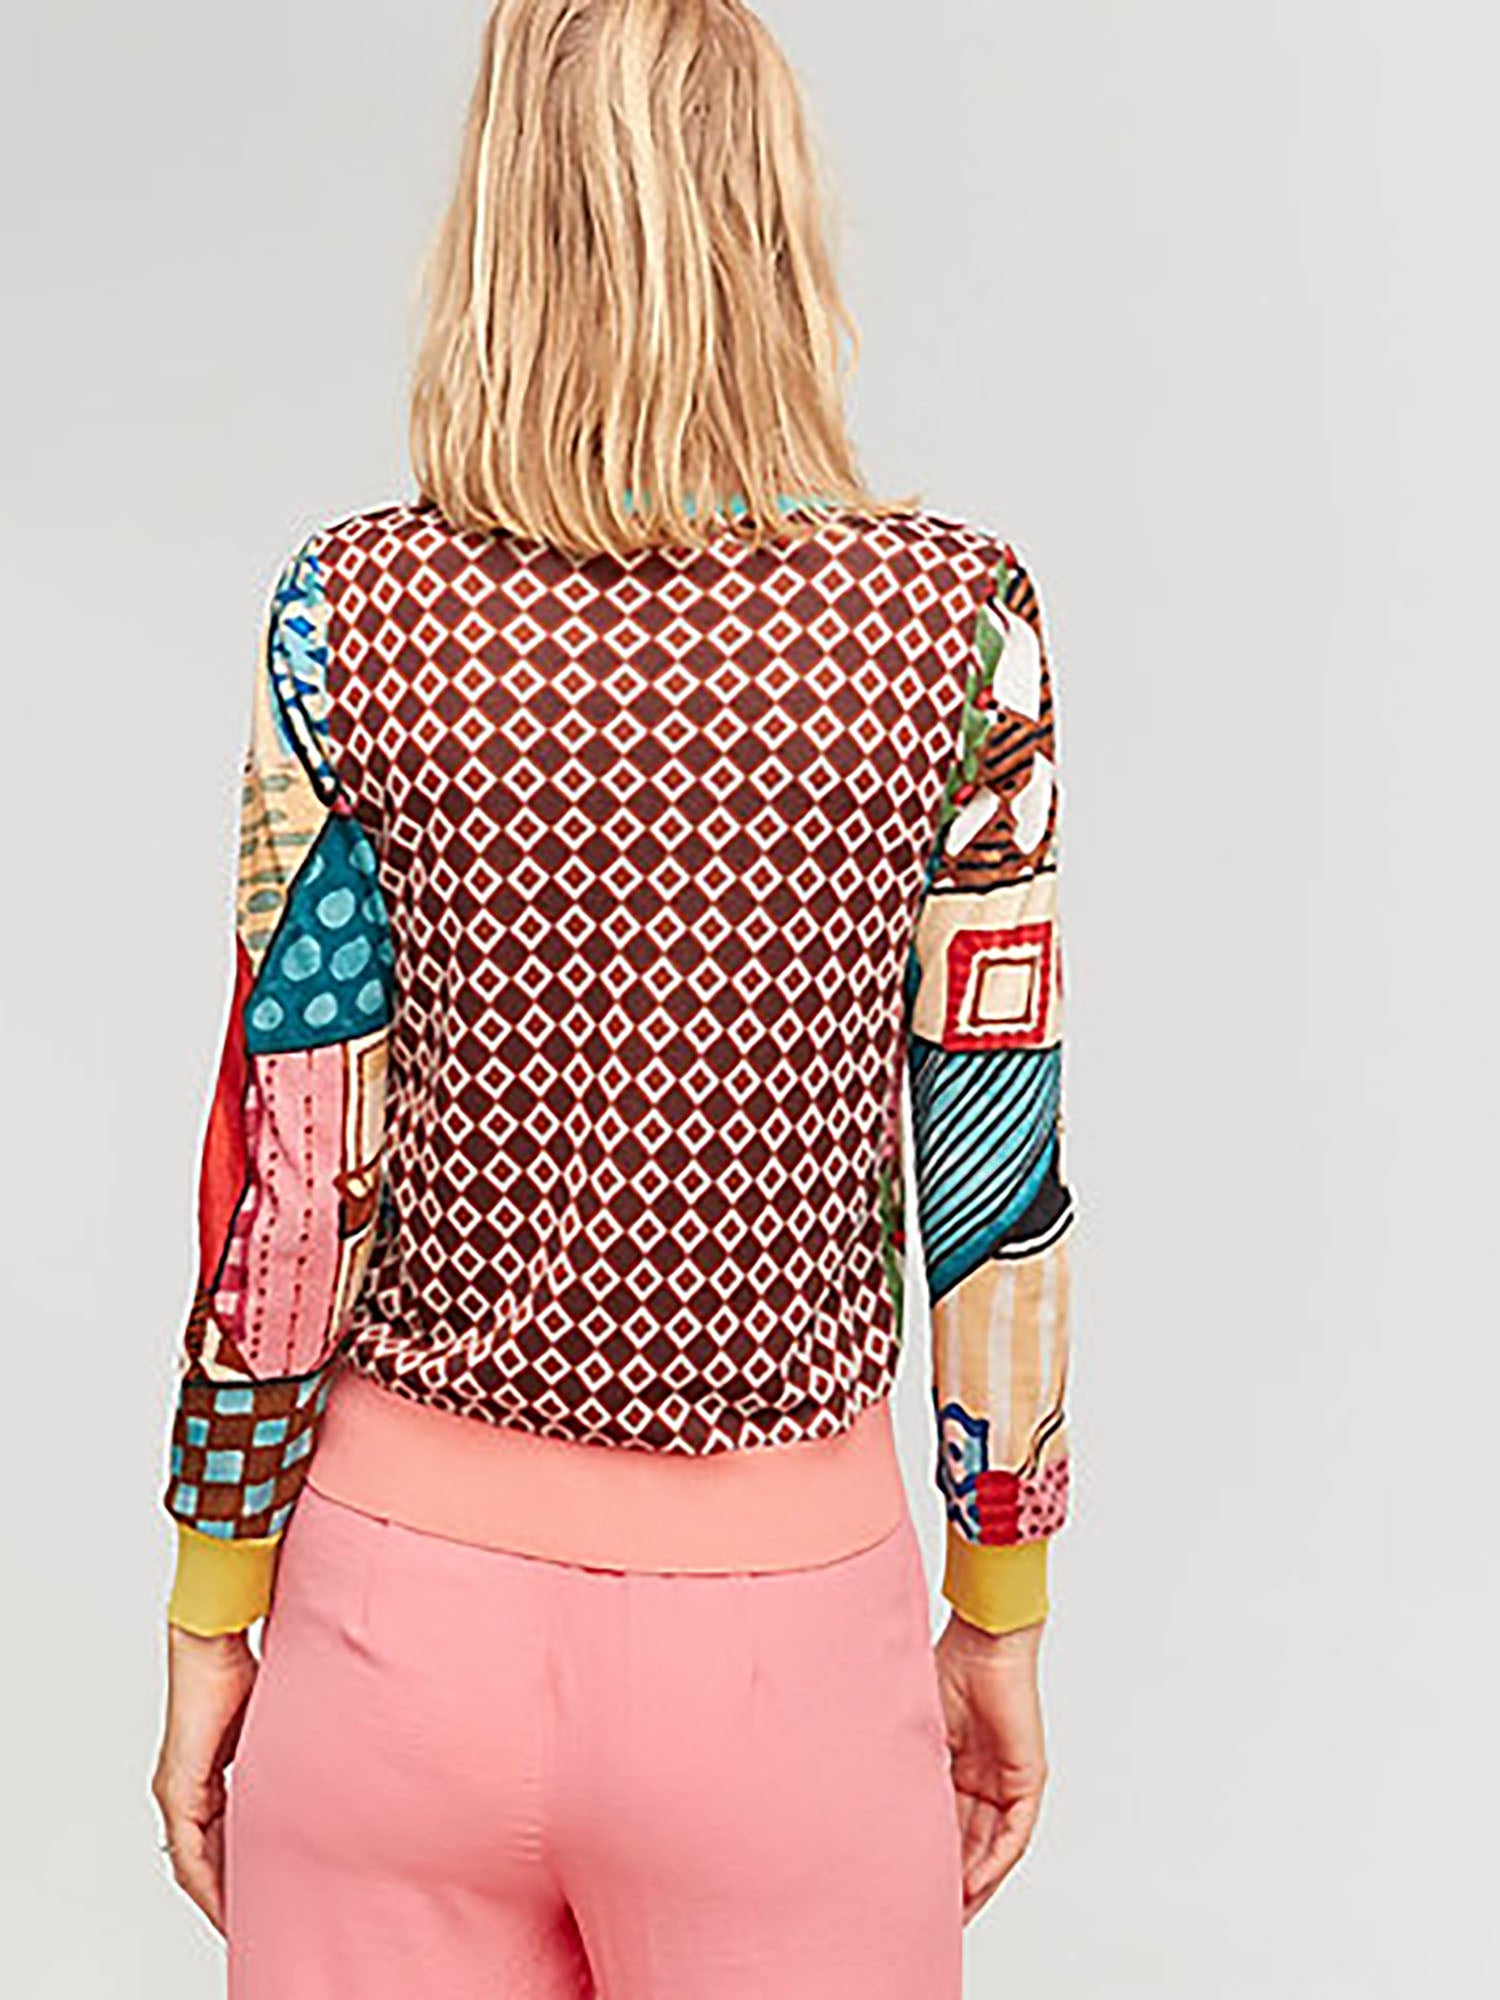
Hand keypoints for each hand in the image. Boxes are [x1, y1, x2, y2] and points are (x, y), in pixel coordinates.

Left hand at [152, 1623, 258, 1933]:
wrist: (213, 1640)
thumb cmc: (243, 1667)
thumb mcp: (272, 1724)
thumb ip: (285, 1751)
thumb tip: (322, 1760)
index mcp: (207, 1774)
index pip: (218, 1838)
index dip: (236, 1872)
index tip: (260, 1896)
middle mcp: (184, 1788)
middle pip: (203, 1858)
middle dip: (228, 1893)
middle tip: (253, 1922)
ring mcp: (177, 1789)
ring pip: (192, 1860)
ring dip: (216, 1894)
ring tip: (240, 1922)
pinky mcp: (178, 1787)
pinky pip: (187, 1849)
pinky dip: (204, 1878)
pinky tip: (221, 1900)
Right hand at [933, 1609, 1047, 1921]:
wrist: (984, 1644)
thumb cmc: (948, 1671)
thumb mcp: (919, 1734)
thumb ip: (906, 1766)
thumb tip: (862, 1801)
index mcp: (958, 1769)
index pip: (945, 1827)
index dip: (930, 1859)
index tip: (905, 1889)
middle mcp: (985, 1782)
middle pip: (969, 1846)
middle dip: (951, 1884)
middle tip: (929, 1917)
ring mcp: (1008, 1783)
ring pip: (991, 1848)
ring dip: (974, 1883)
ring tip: (951, 1913)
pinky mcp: (1027, 1780)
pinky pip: (1014, 1834)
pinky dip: (994, 1861)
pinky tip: (975, 1883)